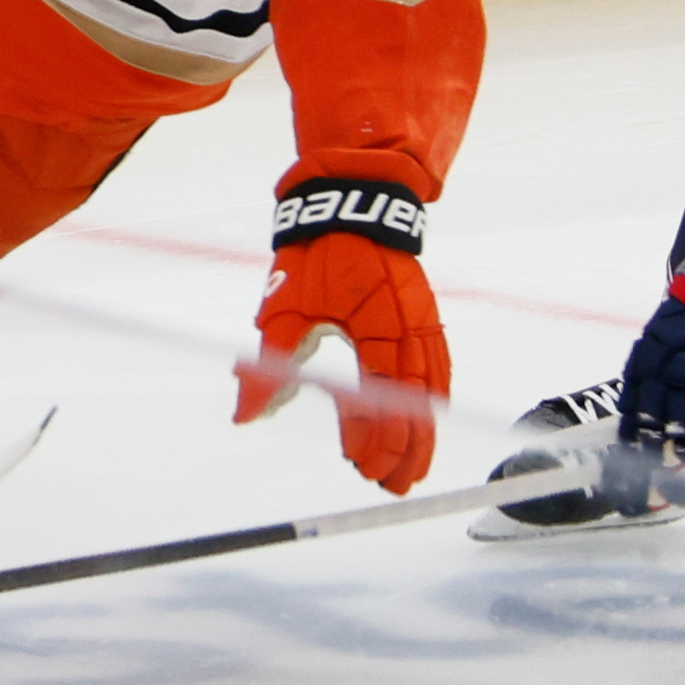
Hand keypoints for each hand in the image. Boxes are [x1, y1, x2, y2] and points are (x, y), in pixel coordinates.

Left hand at [233, 231, 449, 493]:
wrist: (353, 201)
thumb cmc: (317, 253)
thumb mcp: (285, 308)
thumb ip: (270, 367)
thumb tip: (245, 415)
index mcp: (374, 326)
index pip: (380, 397)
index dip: (374, 437)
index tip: (361, 467)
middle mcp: (407, 327)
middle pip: (415, 403)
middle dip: (406, 448)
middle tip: (391, 484)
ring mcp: (422, 321)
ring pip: (431, 389)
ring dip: (423, 432)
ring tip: (413, 467)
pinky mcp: (426, 316)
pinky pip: (438, 366)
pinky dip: (434, 399)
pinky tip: (429, 420)